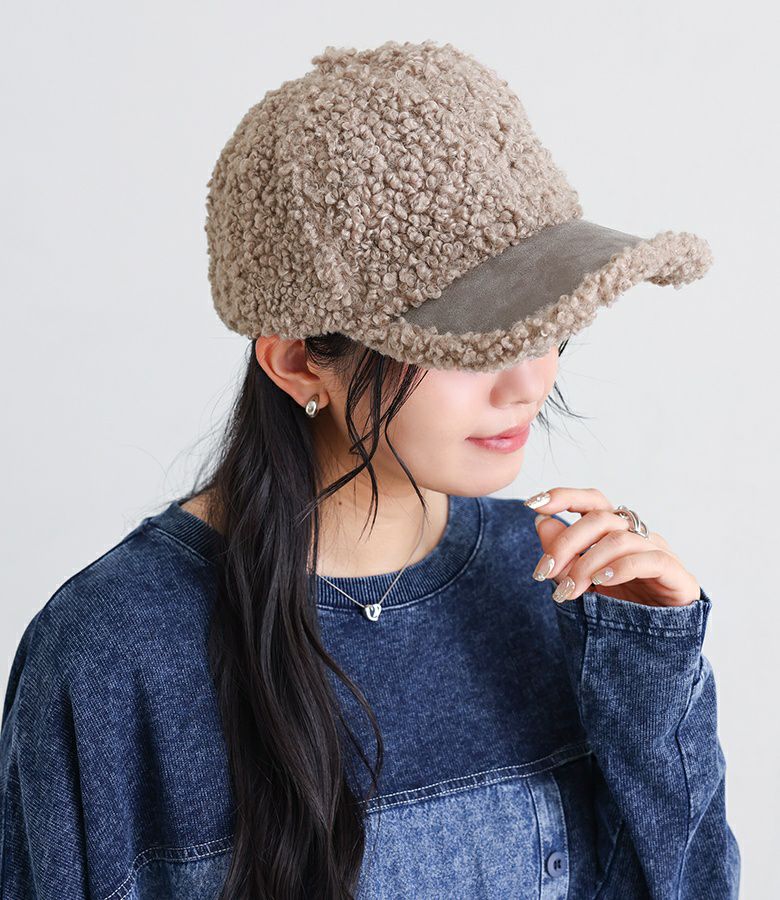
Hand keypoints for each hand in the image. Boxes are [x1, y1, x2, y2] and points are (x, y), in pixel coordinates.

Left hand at [525, 487, 700, 606]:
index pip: (592, 501)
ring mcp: (659, 552)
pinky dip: (621, 568)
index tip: (532, 504)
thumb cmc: (620, 609)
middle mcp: (639, 535)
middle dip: (565, 543)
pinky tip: (601, 582)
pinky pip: (650, 560)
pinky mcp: (678, 575)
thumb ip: (563, 555)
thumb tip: (540, 522)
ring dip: (586, 564)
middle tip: (543, 572)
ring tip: (568, 591)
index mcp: (616, 532)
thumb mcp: (581, 582)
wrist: (657, 647)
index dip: (564, 496)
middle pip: (600, 519)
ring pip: (619, 540)